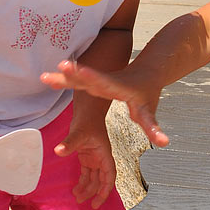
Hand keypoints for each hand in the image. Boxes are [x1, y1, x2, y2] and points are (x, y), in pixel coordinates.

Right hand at [42, 60, 168, 147]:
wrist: (146, 72)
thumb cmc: (147, 94)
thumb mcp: (149, 111)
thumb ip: (153, 127)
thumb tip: (164, 142)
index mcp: (120, 87)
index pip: (106, 83)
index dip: (94, 78)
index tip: (83, 73)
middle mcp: (106, 81)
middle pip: (88, 78)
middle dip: (76, 74)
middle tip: (62, 67)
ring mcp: (98, 79)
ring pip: (79, 78)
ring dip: (64, 78)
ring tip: (45, 77)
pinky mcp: (92, 80)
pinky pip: (76, 80)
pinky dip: (63, 80)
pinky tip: (47, 79)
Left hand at [54, 121, 116, 207]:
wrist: (87, 112)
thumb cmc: (87, 121)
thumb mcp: (78, 133)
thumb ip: (69, 143)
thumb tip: (59, 150)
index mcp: (104, 155)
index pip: (109, 176)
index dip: (105, 190)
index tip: (99, 201)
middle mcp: (102, 159)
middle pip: (101, 180)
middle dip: (95, 193)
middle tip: (87, 204)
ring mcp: (95, 159)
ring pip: (94, 178)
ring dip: (88, 188)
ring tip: (77, 197)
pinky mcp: (88, 157)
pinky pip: (87, 173)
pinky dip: (83, 182)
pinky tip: (76, 188)